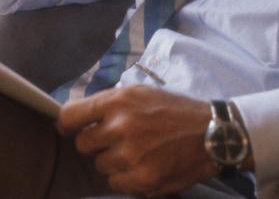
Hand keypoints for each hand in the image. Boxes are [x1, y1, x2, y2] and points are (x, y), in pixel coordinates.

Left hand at [56, 85, 216, 195]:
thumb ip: (109, 104)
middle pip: (82, 145)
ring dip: (113, 162)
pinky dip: (126, 178)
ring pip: (100, 166)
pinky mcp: (142, 179)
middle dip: (95, 145)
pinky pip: (115, 184)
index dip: (66, 125)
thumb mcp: (141, 93)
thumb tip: (78, 117)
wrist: (212, 134)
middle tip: (115, 141)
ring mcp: (131, 155)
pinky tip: (144, 166)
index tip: (69, 129)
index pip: (69, 116)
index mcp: (117, 101)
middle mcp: (120, 127)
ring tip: (137, 152)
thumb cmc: (174, 111)